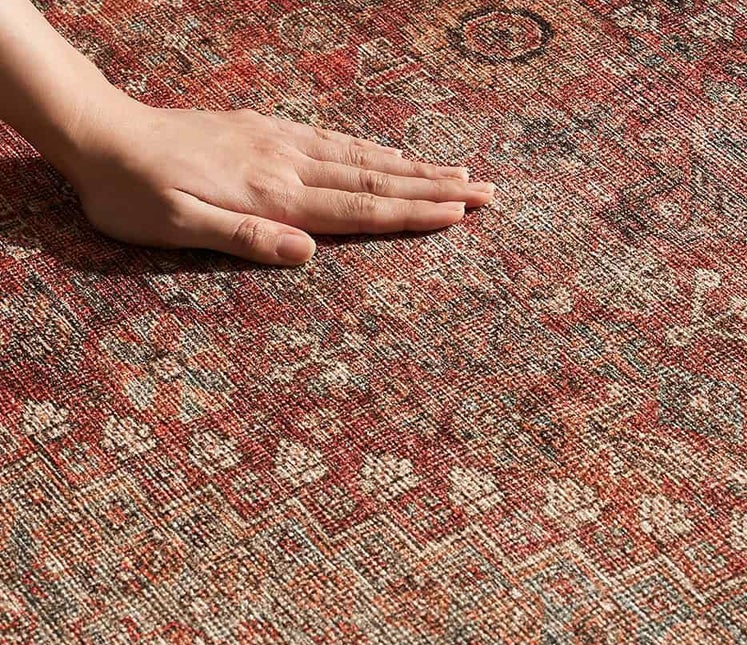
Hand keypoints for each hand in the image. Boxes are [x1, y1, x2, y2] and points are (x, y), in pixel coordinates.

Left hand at [68, 99, 494, 266]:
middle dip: (435, 187)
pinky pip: (334, 139)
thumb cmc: (138, 194)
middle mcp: (288, 163)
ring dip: (414, 166)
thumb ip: (247, 238)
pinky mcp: (267, 130)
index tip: (460, 214)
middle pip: (375, 179)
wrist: (104, 136)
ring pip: (362, 156)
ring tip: (457, 172)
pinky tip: (391, 152)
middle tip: (485, 191)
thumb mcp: (180, 228)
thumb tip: (308, 253)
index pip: (359, 208)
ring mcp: (280, 142)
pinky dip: (373, 148)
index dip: (412, 213)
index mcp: (274, 194)